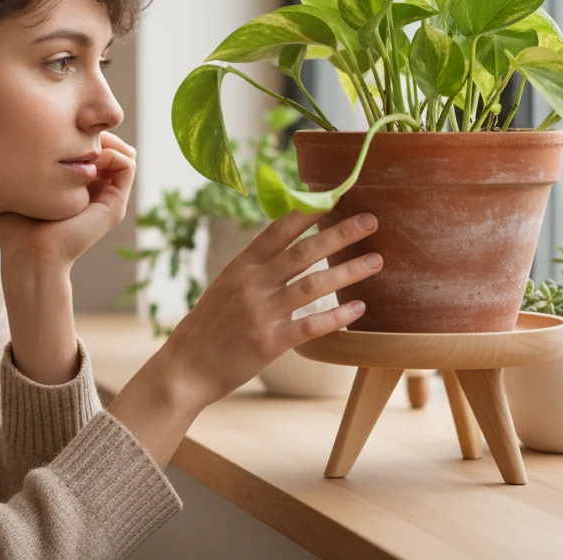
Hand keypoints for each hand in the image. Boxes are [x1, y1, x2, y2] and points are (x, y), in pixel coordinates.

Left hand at [0, 131, 135, 269]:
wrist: (29, 256)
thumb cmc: (16, 227)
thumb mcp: (24, 186)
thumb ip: (34, 166)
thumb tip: (30, 140)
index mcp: (78, 189)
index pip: (92, 149)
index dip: (81, 133)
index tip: (60, 132)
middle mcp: (97, 192)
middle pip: (110, 148)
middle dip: (95, 134)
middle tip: (73, 134)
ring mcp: (108, 199)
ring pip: (124, 153)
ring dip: (107, 141)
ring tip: (83, 147)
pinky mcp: (115, 206)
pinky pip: (128, 165)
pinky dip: (114, 153)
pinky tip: (90, 160)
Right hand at [159, 208, 380, 408]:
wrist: (186, 367)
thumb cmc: (209, 326)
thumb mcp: (225, 286)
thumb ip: (255, 267)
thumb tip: (286, 245)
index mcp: (241, 266)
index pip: (278, 230)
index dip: (307, 211)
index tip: (333, 195)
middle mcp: (252, 284)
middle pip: (303, 252)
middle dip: (339, 233)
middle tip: (370, 220)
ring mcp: (261, 313)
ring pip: (313, 285)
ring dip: (348, 271)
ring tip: (376, 261)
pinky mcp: (270, 342)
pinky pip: (311, 325)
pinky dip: (337, 316)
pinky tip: (359, 307)